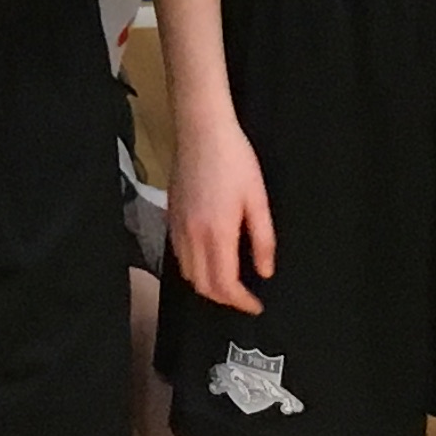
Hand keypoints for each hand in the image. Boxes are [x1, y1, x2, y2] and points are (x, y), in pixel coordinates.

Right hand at [168, 102, 277, 313]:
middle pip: (203, 286)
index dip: (241, 302)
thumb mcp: (258, 199)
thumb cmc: (234, 159)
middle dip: (225, 299)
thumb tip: (264, 272)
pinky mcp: (171, 216)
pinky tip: (209, 259)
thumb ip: (262, 239)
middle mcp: (193, 235)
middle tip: (245, 297)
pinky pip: (179, 256)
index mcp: (217, 233)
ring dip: (208, 285)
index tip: (255, 305)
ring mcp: (178, 226)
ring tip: (229, 282)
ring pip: (188, 274)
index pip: (224, 284)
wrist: (201, 130)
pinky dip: (194, 268)